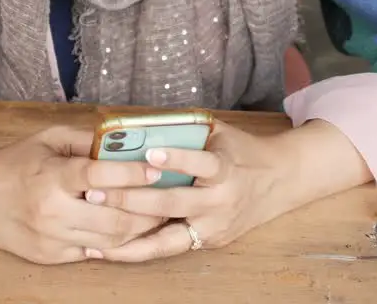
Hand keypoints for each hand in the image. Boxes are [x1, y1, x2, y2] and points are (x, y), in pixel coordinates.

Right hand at [0, 126, 167, 264]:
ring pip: (109, 241)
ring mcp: (51, 239)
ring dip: (137, 230)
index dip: (134, 173)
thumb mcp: (47, 141)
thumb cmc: (13, 163)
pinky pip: (93, 253)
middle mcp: (52, 212)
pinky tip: (128, 231)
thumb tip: (124, 141)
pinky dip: (113, 243)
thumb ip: (85, 141)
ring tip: (155, 216)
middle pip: (115, 217)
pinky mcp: (49, 257)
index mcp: (52, 177)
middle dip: (147, 209)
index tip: (157, 169)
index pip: (102, 176)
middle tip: (167, 199)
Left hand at [84, 119, 371, 261]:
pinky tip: (110, 250)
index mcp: (225, 169)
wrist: (281, 181)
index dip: (176, 160)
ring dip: (130, 237)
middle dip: (132, 200)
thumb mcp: (220, 132)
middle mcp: (220, 202)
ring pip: (168, 238)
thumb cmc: (242, 151)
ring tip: (95, 237)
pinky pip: (170, 248)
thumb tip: (136, 125)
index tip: (148, 156)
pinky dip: (140, 250)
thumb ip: (185, 131)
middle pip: (173, 204)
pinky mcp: (208, 242)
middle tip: (97, 193)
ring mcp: (214, 227)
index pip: (200, 165)